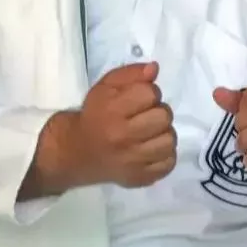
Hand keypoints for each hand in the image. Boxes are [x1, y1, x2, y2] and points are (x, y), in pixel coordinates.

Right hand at [66, 62, 176, 187]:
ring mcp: (132, 161)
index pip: (150, 93)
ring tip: (148, 133)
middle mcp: (122, 137)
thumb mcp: (105, 87)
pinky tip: (150, 149)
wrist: (76, 152)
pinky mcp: (139, 178)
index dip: (148, 92)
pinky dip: (164, 155)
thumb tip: (155, 69)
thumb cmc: (95, 114)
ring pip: (169, 140)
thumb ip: (131, 74)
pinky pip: (169, 163)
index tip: (138, 99)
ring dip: (163, 133)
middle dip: (158, 112)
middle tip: (144, 116)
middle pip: (164, 117)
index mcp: (111, 111)